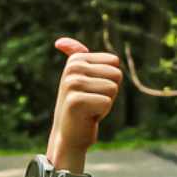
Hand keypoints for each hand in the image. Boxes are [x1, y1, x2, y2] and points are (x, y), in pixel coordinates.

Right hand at [50, 38, 121, 160]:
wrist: (69, 135)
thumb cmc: (82, 106)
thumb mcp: (81, 78)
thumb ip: (76, 57)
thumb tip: (60, 41)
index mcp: (76, 60)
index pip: (114, 62)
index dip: (109, 80)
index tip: (93, 90)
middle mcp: (72, 69)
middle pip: (116, 74)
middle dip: (109, 92)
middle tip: (92, 101)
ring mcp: (72, 84)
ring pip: (112, 88)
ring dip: (105, 102)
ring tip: (90, 108)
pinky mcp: (75, 101)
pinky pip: (107, 102)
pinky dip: (101, 112)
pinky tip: (88, 116)